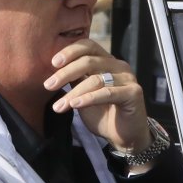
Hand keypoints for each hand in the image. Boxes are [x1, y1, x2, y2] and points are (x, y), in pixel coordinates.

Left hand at [45, 38, 150, 153]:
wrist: (125, 136)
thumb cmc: (103, 114)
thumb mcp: (83, 94)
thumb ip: (74, 80)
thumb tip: (53, 71)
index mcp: (107, 61)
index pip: (88, 46)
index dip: (70, 51)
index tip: (53, 63)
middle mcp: (118, 65)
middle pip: (89, 61)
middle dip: (65, 73)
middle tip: (48, 85)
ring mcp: (127, 78)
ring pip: (95, 79)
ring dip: (73, 93)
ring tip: (58, 106)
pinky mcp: (133, 93)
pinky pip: (107, 93)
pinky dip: (88, 99)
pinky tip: (74, 105)